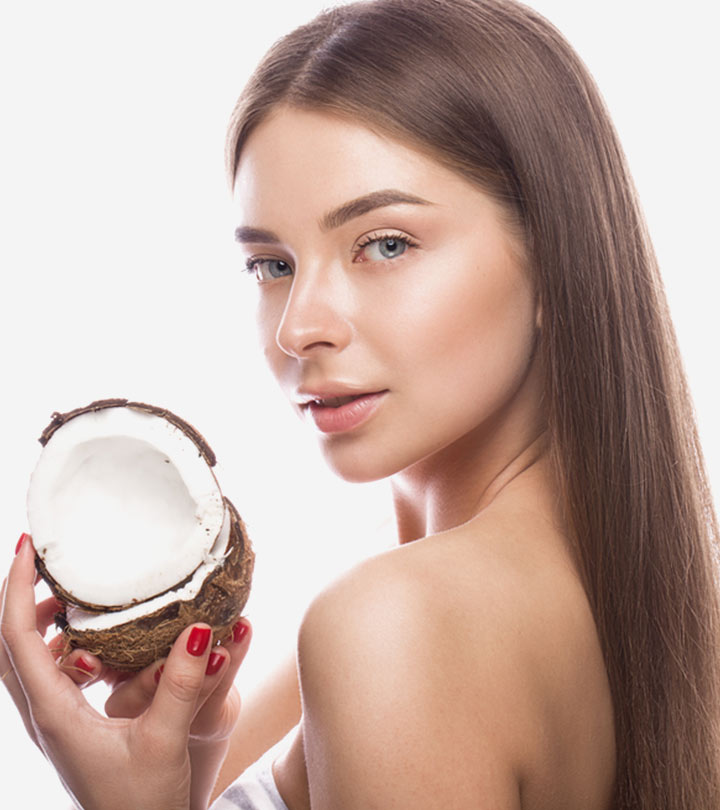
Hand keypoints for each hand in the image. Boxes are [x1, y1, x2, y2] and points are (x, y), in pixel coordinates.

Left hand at [1, 535, 251, 809]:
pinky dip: (56, 644)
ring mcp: (54, 722)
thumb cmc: (141, 806)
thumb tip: (196, 629)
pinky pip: (48, 674)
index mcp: (54, 713)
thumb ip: (179, 684)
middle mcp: (44, 714)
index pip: (16, 638)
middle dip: (18, 596)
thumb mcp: (163, 740)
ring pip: (24, 660)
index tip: (28, 546)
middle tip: (45, 561)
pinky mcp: (69, 728)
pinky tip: (91, 639)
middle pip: (8, 644)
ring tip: (66, 592)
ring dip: (35, 620)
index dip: (14, 587)